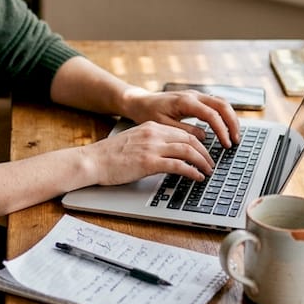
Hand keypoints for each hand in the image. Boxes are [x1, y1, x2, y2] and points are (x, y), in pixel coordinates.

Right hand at [83, 121, 216, 185]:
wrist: (93, 160)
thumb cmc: (110, 155)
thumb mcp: (134, 141)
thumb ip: (151, 143)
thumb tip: (168, 155)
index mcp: (151, 127)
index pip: (183, 131)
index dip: (198, 142)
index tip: (204, 152)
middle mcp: (154, 134)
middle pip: (189, 139)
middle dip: (205, 152)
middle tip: (211, 163)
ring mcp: (152, 147)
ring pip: (188, 150)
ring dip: (202, 161)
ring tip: (208, 171)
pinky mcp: (149, 162)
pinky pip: (179, 165)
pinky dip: (192, 171)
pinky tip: (197, 177)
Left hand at [121, 88, 242, 148]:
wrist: (140, 101)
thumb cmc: (148, 113)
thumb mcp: (163, 125)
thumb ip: (184, 131)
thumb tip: (204, 137)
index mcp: (185, 101)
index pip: (211, 115)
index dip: (222, 130)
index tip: (226, 144)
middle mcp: (194, 95)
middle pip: (223, 105)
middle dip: (232, 123)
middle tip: (236, 141)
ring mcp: (196, 95)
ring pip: (222, 103)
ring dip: (230, 118)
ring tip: (234, 136)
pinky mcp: (196, 98)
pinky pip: (216, 104)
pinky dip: (224, 115)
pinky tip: (225, 128)